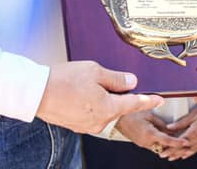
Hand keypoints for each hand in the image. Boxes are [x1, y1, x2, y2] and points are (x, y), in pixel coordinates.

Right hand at [36, 61, 162, 133]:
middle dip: (115, 92)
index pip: (135, 104)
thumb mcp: (95, 71)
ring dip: (101, 97)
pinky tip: (80, 92)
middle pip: (118, 105)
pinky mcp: (77, 125)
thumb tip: (131, 81)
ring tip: (85, 83)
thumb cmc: (63, 81)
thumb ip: (117, 78)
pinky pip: (91, 113)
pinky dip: (91, 103)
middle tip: (102, 78)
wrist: (37, 93)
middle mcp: (100, 120)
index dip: (149, 100)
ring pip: (104, 109)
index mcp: (108, 107)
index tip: (159, 99)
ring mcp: (87, 125)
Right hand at [114, 111, 187, 157]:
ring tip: (175, 139)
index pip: (167, 141)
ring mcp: (143, 144)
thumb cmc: (131, 114)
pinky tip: (163, 138)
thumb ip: (161, 123)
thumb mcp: (149, 115)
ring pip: (159, 148)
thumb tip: (170, 128)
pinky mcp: (141, 143)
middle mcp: (146, 142)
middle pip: (164, 147)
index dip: (178, 142)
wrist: (118, 118)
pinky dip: (160, 143)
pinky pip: (153, 146)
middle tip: (183, 142)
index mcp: (150, 134)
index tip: (185, 142)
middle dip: (174, 146)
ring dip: (167, 145)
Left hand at [164, 107, 196, 159]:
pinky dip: (189, 154)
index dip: (170, 148)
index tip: (163, 151)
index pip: (179, 143)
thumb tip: (170, 127)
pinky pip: (196, 150)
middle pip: (183, 149)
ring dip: (179, 155)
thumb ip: (181, 123)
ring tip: (171, 158)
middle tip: (163, 155)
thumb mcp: (193, 114)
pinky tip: (184, 155)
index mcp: (194, 132)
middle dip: (172, 153)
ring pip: (189, 151)